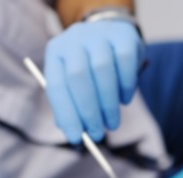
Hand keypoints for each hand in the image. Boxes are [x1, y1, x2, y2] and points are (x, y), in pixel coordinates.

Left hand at [44, 20, 144, 143]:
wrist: (113, 33)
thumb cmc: (91, 67)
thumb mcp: (76, 82)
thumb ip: (72, 104)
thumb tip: (75, 134)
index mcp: (56, 52)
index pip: (56, 86)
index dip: (66, 114)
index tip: (76, 139)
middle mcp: (74, 39)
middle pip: (78, 77)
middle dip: (89, 112)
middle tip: (97, 135)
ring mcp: (99, 35)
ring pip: (102, 71)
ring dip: (108, 104)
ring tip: (112, 124)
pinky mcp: (124, 36)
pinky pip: (125, 63)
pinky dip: (126, 87)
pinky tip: (125, 101)